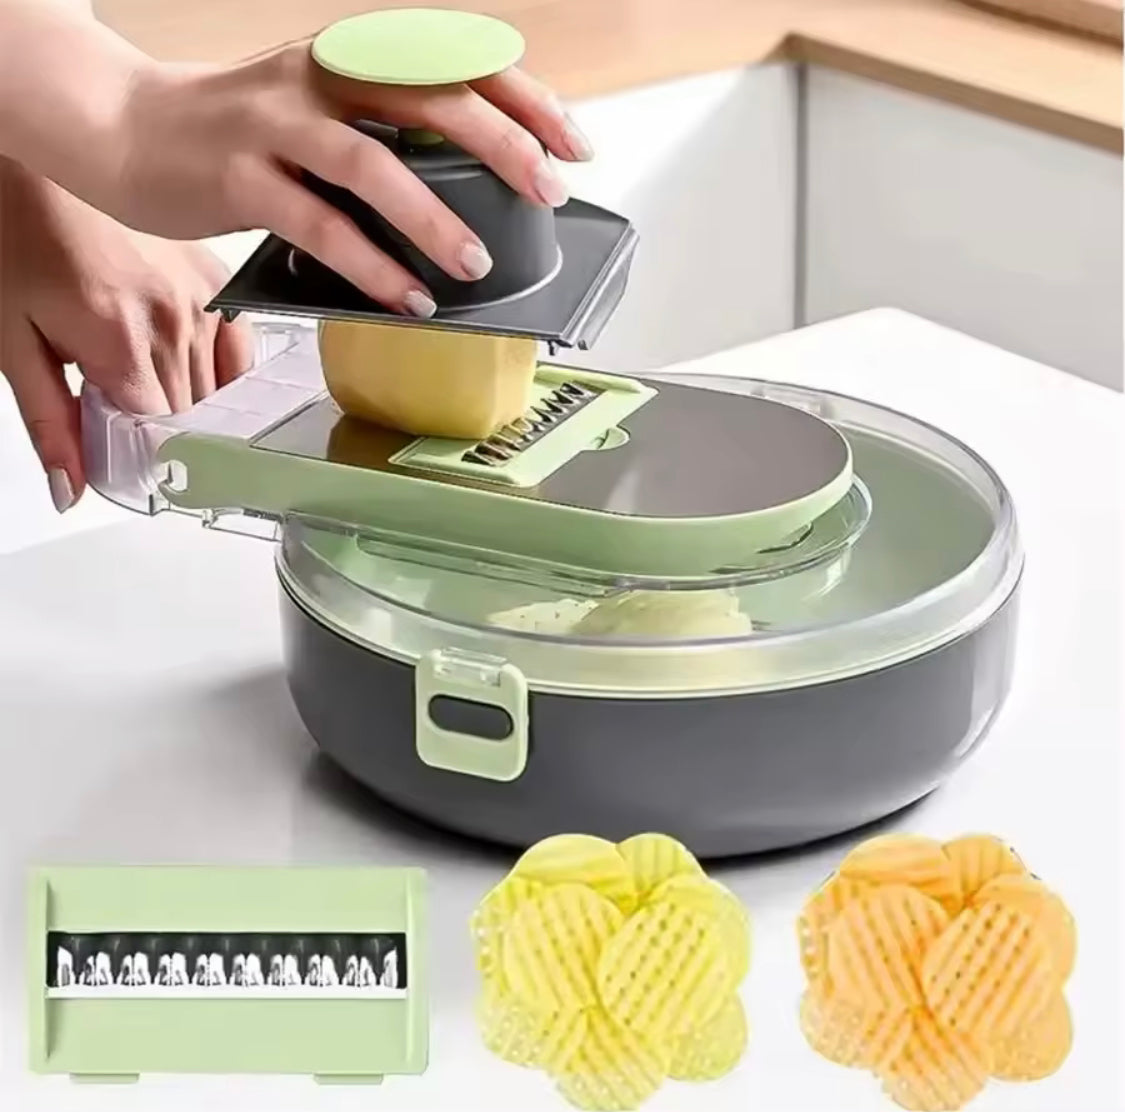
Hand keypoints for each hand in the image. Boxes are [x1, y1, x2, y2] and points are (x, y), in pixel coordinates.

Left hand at [0, 159, 252, 511]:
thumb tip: (72, 487)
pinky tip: (190, 366)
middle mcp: (174, 322)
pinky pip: (240, 347)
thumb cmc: (11, 233)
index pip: (161, 435)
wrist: (34, 156)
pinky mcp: (216, 278)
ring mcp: (203, 298)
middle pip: (191, 416)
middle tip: (118, 416)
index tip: (120, 459)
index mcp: (119, 339)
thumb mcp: (7, 336)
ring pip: (218, 389)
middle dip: (159, 432)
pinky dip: (222, 369)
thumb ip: (48, 418)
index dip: (142, 456)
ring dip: (187, 401)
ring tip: (144, 382)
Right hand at [110, 43, 592, 316]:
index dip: (523, 97)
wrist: (125, 127)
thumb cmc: (241, 131)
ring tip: (475, 264)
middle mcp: (321, 77)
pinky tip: (407, 298)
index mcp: (353, 56)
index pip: (456, 60)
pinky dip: (369, 265)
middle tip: (546, 192)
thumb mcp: (325, 110)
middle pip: (428, 96)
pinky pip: (318, 224)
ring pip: (371, 164)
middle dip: (501, 144)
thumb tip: (473, 187)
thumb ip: (388, 132)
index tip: (573, 143)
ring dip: (432, 217)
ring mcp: (276, 123)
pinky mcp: (240, 177)